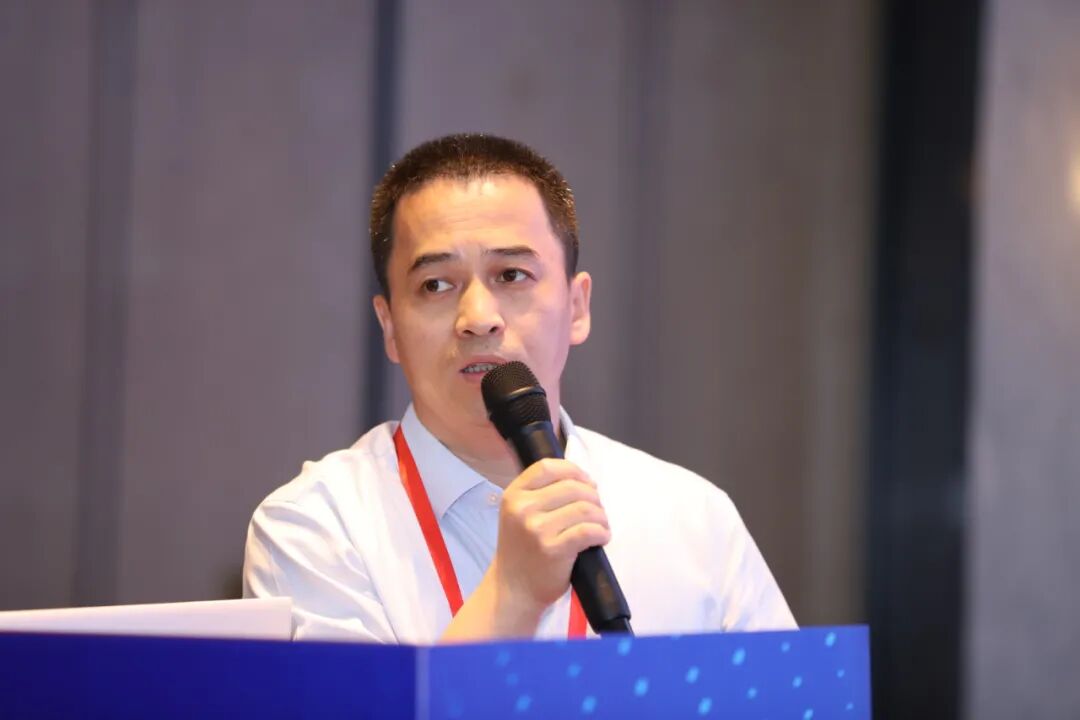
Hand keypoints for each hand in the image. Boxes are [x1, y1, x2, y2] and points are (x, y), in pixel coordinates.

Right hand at [487, 458, 610, 615]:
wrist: (513, 589)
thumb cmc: (521, 549)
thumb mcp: (518, 514)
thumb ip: (540, 493)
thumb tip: (583, 479)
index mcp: (514, 495)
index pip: (548, 466)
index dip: (573, 471)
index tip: (587, 483)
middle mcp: (522, 508)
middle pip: (572, 486)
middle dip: (593, 496)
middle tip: (597, 510)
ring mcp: (537, 530)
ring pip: (585, 508)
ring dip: (601, 516)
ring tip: (601, 525)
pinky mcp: (553, 550)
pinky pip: (588, 531)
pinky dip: (602, 532)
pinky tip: (601, 538)